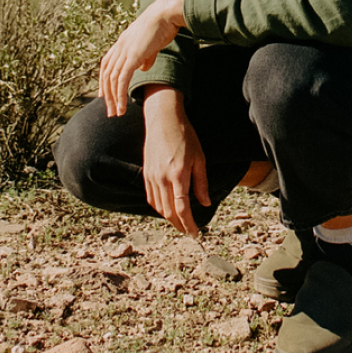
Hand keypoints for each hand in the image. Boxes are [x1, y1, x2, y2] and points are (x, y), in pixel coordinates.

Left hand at [99, 0, 186, 116]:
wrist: (166, 13)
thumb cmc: (163, 26)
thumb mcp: (151, 44)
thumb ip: (145, 56)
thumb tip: (143, 68)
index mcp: (122, 42)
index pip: (106, 65)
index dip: (104, 81)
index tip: (106, 96)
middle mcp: (119, 47)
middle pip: (106, 75)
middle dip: (107, 95)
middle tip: (110, 111)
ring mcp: (125, 51)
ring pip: (112, 80)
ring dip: (113, 99)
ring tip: (117, 113)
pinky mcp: (132, 56)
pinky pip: (122, 79)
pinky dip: (120, 95)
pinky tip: (122, 106)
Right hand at [142, 86, 209, 237]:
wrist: (163, 119)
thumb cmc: (185, 135)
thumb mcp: (199, 157)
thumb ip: (201, 182)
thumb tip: (205, 203)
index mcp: (178, 175)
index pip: (182, 209)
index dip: (189, 225)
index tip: (195, 233)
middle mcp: (162, 178)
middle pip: (169, 212)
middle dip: (179, 226)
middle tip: (189, 232)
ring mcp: (152, 176)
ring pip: (159, 207)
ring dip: (170, 218)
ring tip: (180, 222)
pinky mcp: (146, 173)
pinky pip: (151, 198)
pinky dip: (159, 208)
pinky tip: (168, 208)